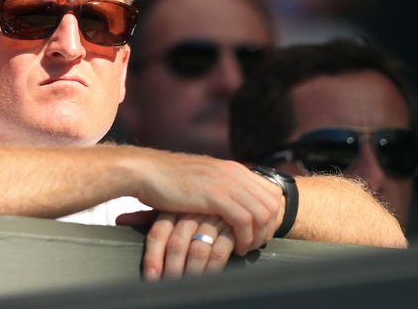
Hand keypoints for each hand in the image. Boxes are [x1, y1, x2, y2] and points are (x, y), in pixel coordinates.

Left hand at [118, 211, 235, 280]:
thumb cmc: (199, 203)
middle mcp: (192, 212)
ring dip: (192, 273)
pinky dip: (215, 267)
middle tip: (168, 286)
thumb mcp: (173, 205)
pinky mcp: (233, 226)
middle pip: (176, 244)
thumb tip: (119, 219)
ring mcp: (213, 218)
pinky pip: (221, 251)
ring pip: (197, 250)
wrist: (235, 186)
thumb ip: (148, 216)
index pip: (158, 232)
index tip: (150, 277)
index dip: (152, 256)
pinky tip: (211, 277)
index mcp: (175, 207)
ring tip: (187, 286)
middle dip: (171, 270)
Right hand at [133, 151, 282, 254]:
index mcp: (233, 168)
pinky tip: (235, 247)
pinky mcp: (215, 196)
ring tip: (245, 248)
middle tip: (255, 244)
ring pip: (263, 213)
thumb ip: (218, 185)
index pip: (270, 191)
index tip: (259, 231)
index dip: (271, 214)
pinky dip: (245, 238)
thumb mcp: (201, 178)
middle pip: (272, 203)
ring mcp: (226, 183)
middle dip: (269, 228)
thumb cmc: (166, 179)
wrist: (146, 171)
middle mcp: (234, 173)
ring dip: (258, 236)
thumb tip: (228, 202)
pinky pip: (245, 220)